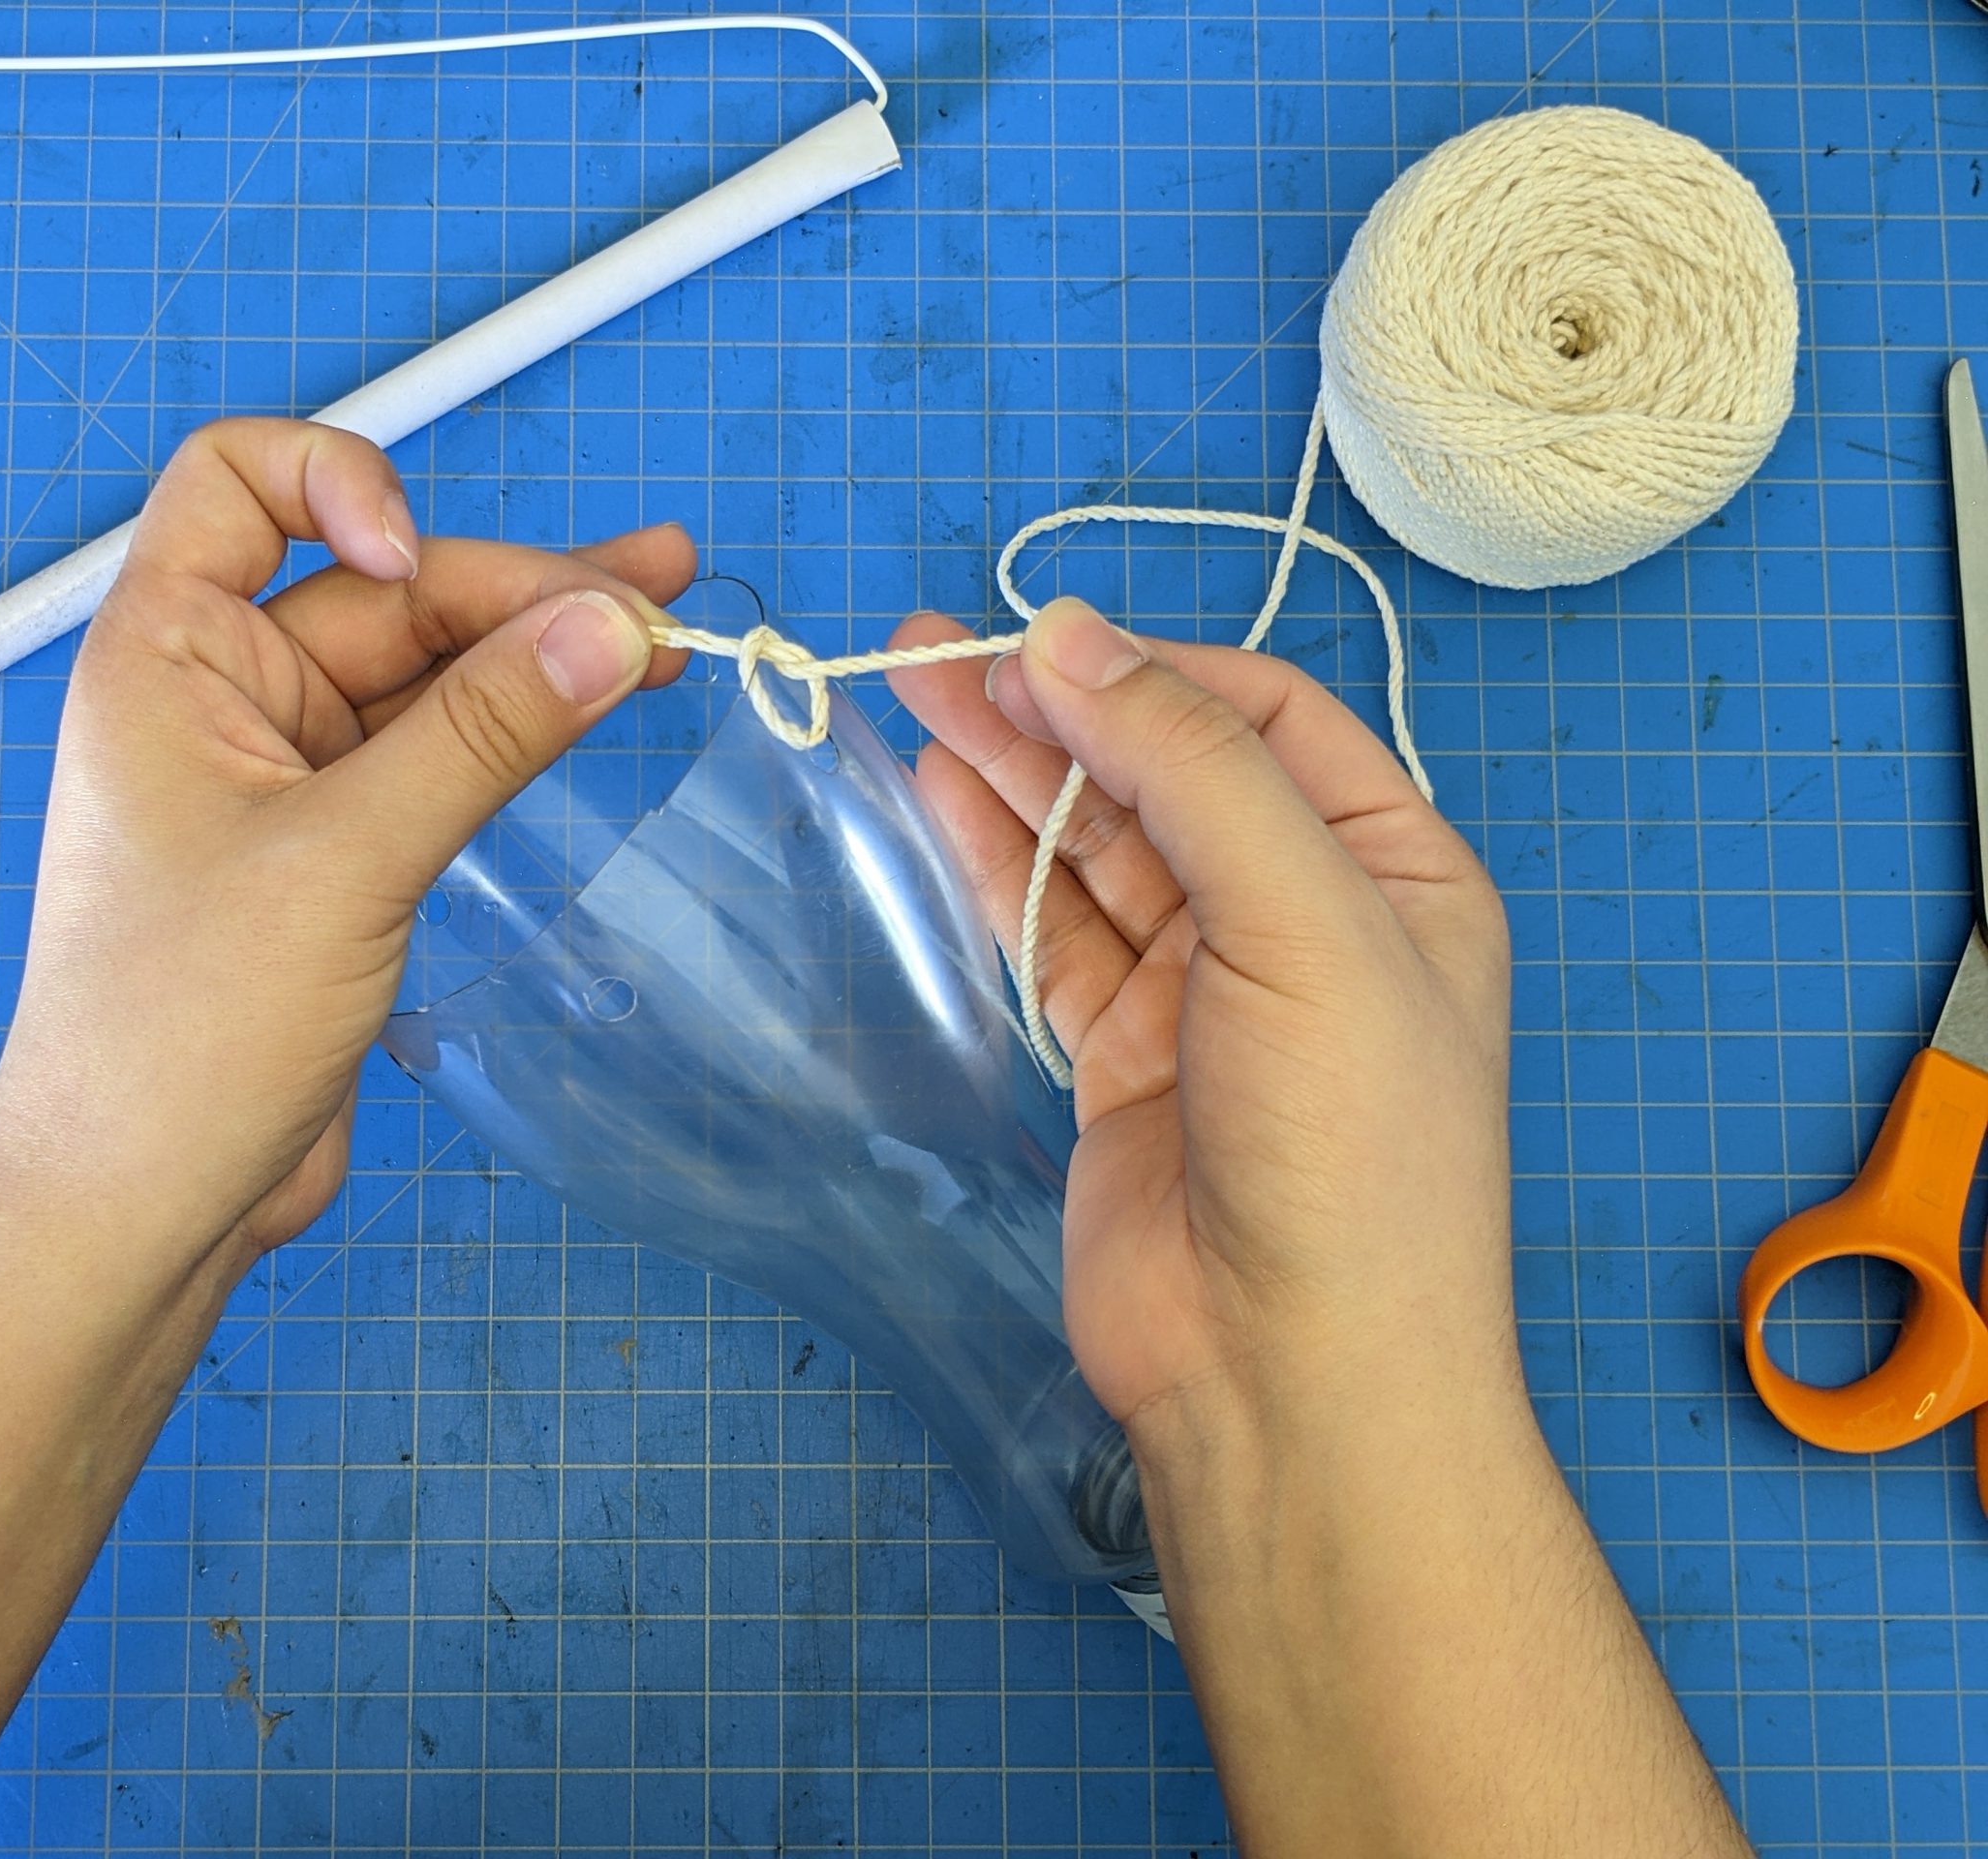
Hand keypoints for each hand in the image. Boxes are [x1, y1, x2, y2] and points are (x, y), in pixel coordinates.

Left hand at [0, 418, 694, 1263]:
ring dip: (535, 652)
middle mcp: (220, 697)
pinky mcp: (334, 853)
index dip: (340, 481)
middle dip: (511, 590)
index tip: (419, 556)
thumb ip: (485, 735)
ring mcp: (282, 777)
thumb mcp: (346, 860)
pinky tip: (594, 710)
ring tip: (666, 625)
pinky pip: (432, 756)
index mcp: (167, 657)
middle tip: (653, 612)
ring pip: (423, 674)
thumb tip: (611, 626)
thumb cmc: (181, 1032)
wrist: (139, 1208)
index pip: (238, 482)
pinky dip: (512, 731)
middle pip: (380, 587)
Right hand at [885, 597, 1514, 1463]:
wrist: (1290, 1375)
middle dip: (1055, 708)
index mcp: (1392, 868)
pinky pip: (1052, 930)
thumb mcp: (1304, 922)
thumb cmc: (1347, 1150)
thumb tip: (1068, 637)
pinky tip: (935, 799)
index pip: (1263, 716)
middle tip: (930, 652)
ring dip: (1007, 772)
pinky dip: (994, 864)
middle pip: (1164, 771)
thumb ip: (1190, 767)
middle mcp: (1302, 916)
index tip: (1034, 643)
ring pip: (1095, 846)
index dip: (1149, 668)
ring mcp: (1206, 990)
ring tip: (907, 693)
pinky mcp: (1120, 1056)